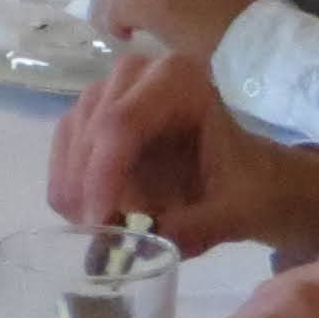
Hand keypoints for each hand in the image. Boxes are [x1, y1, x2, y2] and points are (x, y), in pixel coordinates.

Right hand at [46, 51, 318, 262]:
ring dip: (73, 183)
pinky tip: (82, 215)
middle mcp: (140, 73)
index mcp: (181, 80)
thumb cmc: (249, 188)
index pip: (123, 122)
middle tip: (94, 234)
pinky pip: (67, 143)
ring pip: (74, 132)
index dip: (103, 173)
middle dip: (86, 183)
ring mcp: (114, 91)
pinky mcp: (98, 115)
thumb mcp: (234, 212)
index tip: (99, 223)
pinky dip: (67, 181)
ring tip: (92, 229)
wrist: (251, 182)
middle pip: (93, 125)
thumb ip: (195, 228)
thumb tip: (141, 244)